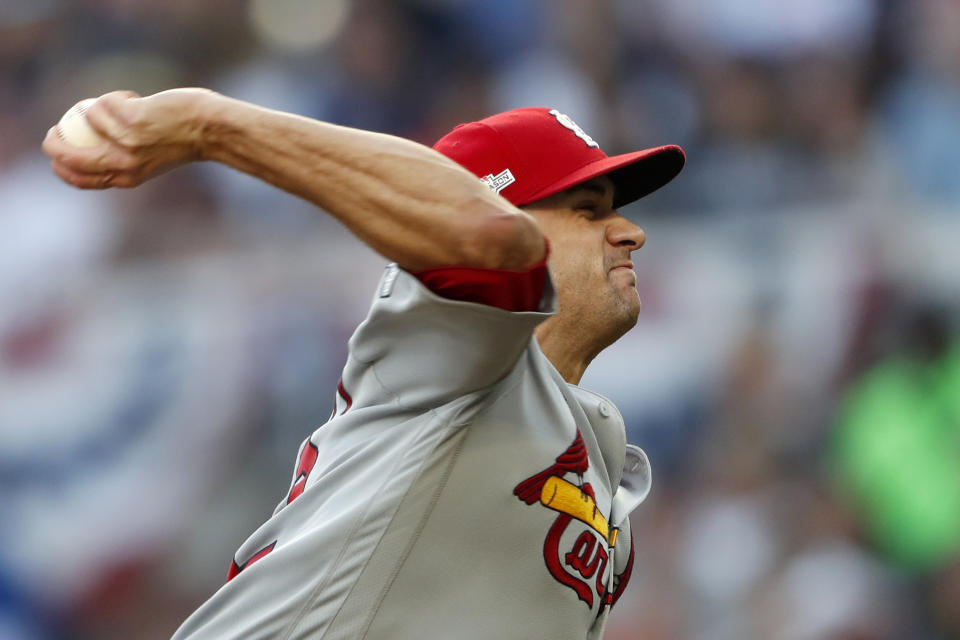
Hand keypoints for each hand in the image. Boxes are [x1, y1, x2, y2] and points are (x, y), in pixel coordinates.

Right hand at [42, 88, 217, 188]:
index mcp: (127, 179)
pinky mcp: (131, 119)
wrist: (211, 131)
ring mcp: (126, 142)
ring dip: (102, 105)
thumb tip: (90, 152)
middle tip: (56, 129)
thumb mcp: (150, 161)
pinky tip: (139, 99)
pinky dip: (118, 95)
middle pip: (69, 157)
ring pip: (88, 117)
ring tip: (128, 106)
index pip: (80, 179)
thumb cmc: (183, 142)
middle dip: (53, 143)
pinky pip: (105, 101)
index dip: (60, 166)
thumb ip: (124, 161)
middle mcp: (124, 165)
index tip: (56, 152)